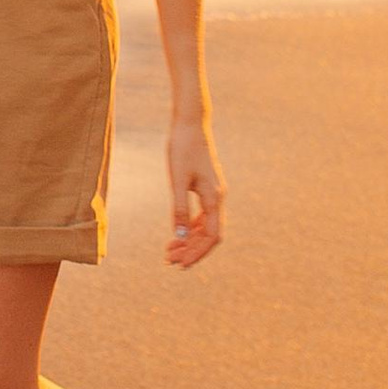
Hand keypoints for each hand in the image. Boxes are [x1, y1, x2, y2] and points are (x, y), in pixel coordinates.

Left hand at [167, 117, 224, 267]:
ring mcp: (213, 193)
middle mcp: (218, 198)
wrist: (189, 123)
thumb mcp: (177, 180)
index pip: (212, 237)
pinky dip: (190, 228)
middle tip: (169, 261)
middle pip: (210, 235)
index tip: (181, 264)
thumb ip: (179, 209)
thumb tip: (180, 236)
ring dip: (190, 241)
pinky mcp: (206, 187)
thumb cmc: (182, 148)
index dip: (198, 253)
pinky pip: (202, 216)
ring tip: (169, 252)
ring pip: (206, 227)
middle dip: (191, 250)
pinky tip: (177, 234)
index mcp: (214, 198)